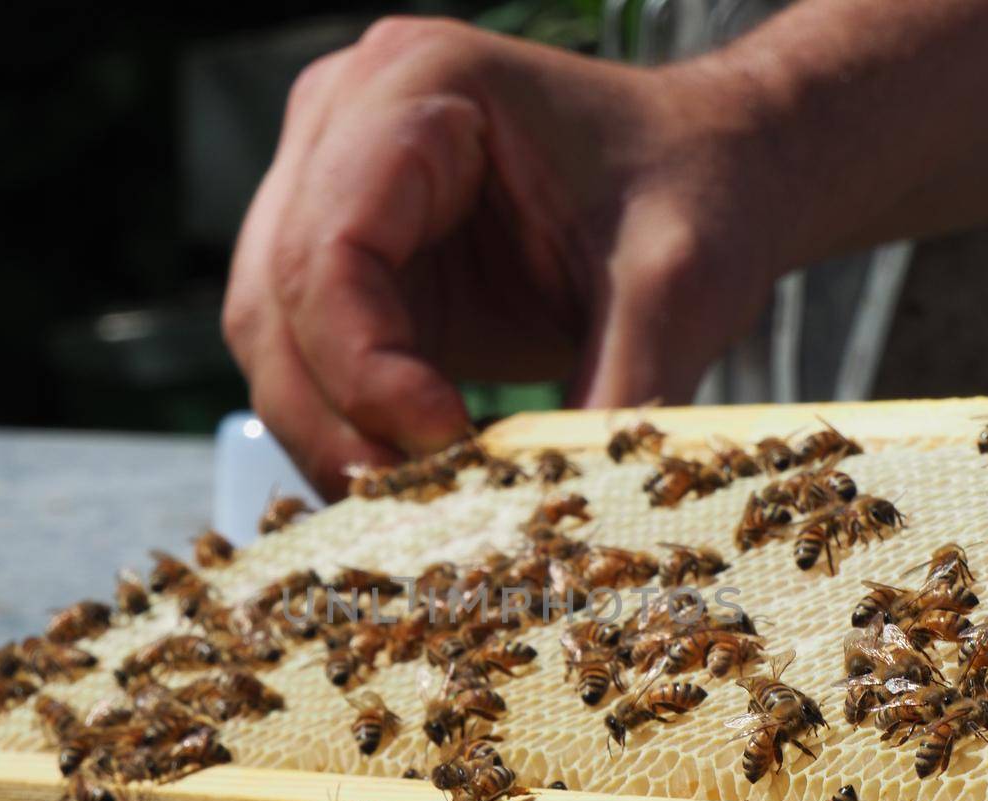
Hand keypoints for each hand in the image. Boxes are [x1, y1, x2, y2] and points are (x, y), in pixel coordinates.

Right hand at [222, 17, 781, 496]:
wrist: (714, 168)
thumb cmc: (699, 191)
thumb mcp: (677, 287)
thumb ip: (617, 393)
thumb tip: (561, 526)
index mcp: (417, 86)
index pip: (331, 245)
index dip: (365, 366)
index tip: (448, 445)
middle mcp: (344, 122)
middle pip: (274, 299)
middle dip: (334, 421)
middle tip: (410, 509)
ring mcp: (331, 187)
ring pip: (274, 339)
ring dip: (332, 436)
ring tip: (415, 507)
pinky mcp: (351, 260)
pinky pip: (310, 360)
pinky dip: (351, 429)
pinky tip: (413, 482)